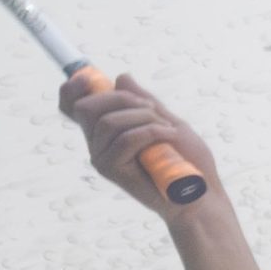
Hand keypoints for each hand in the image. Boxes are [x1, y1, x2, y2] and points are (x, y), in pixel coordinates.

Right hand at [59, 72, 221, 217]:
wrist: (199, 191)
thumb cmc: (186, 159)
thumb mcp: (165, 121)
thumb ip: (143, 101)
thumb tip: (120, 77)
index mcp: (105, 130)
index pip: (72, 106)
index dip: (71, 89)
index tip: (87, 79)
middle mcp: (97, 143)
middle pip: (86, 107)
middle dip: (123, 99)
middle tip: (153, 110)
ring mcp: (101, 157)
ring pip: (109, 121)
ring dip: (145, 118)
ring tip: (168, 130)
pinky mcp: (111, 170)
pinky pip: (125, 139)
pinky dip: (151, 132)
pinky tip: (170, 138)